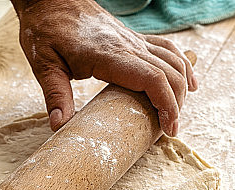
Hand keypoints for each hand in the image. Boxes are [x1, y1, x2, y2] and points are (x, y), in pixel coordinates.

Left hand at [13, 0, 196, 135]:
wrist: (53, 0)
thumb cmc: (47, 30)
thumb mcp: (44, 63)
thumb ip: (55, 95)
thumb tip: (60, 126)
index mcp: (110, 54)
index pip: (152, 78)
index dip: (167, 104)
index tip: (169, 128)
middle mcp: (129, 45)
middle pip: (170, 73)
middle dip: (177, 104)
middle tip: (170, 130)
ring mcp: (135, 40)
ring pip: (173, 62)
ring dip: (182, 87)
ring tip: (176, 114)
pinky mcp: (135, 39)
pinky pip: (168, 50)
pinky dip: (183, 66)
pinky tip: (190, 82)